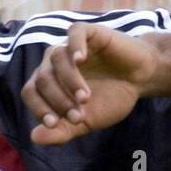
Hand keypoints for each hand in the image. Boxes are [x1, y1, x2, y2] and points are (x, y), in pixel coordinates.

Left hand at [19, 22, 158, 145]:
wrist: (140, 79)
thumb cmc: (110, 99)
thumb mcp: (86, 122)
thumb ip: (61, 132)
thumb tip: (34, 138)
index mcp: (48, 82)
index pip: (30, 92)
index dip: (39, 109)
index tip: (55, 124)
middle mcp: (53, 62)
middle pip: (42, 78)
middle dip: (58, 101)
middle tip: (79, 116)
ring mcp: (69, 45)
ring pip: (57, 58)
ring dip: (69, 81)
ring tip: (86, 98)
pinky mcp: (89, 32)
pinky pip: (74, 33)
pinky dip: (74, 45)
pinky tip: (81, 59)